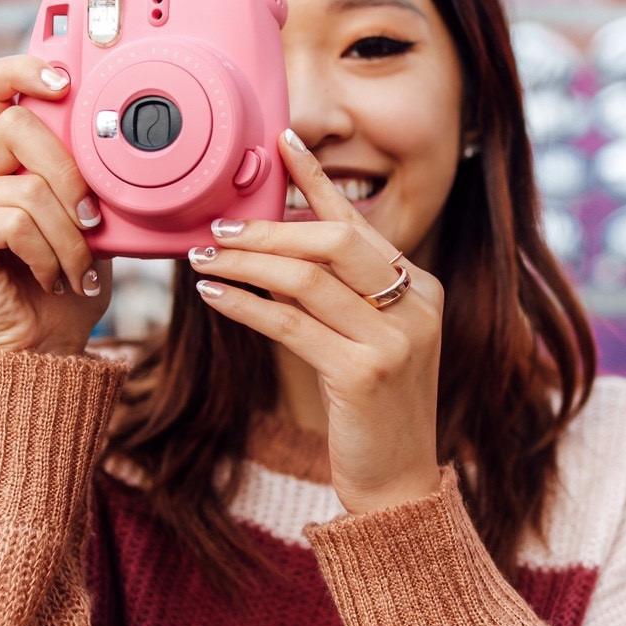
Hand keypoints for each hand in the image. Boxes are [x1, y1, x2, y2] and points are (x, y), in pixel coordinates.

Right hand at [0, 57, 110, 355]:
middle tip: (94, 222)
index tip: (65, 79)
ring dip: (70, 236)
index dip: (23, 66)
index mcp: (0, 156)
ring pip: (29, 188)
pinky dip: (48, 254)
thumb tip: (123, 146)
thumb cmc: (68, 284)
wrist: (43, 347)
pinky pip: (14, 221)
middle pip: (19, 125)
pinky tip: (53, 279)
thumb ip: (91, 179)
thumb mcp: (93, 222)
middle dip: (72, 174)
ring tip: (78, 270)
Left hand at [189, 130, 442, 515]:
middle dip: (268, 228)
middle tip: (219, 227)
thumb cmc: (374, 413)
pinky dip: (246, 306)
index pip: (359, 223)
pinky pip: (291, 324)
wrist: (398, 483)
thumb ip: (341, 296)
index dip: (317, 180)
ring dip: (246, 263)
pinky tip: (214, 297)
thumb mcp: (370, 342)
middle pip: (332, 241)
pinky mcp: (363, 374)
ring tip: (204, 258)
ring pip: (306, 279)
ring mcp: (394, 340)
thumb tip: (277, 246)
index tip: (282, 142)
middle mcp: (416, 307)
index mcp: (422, 289)